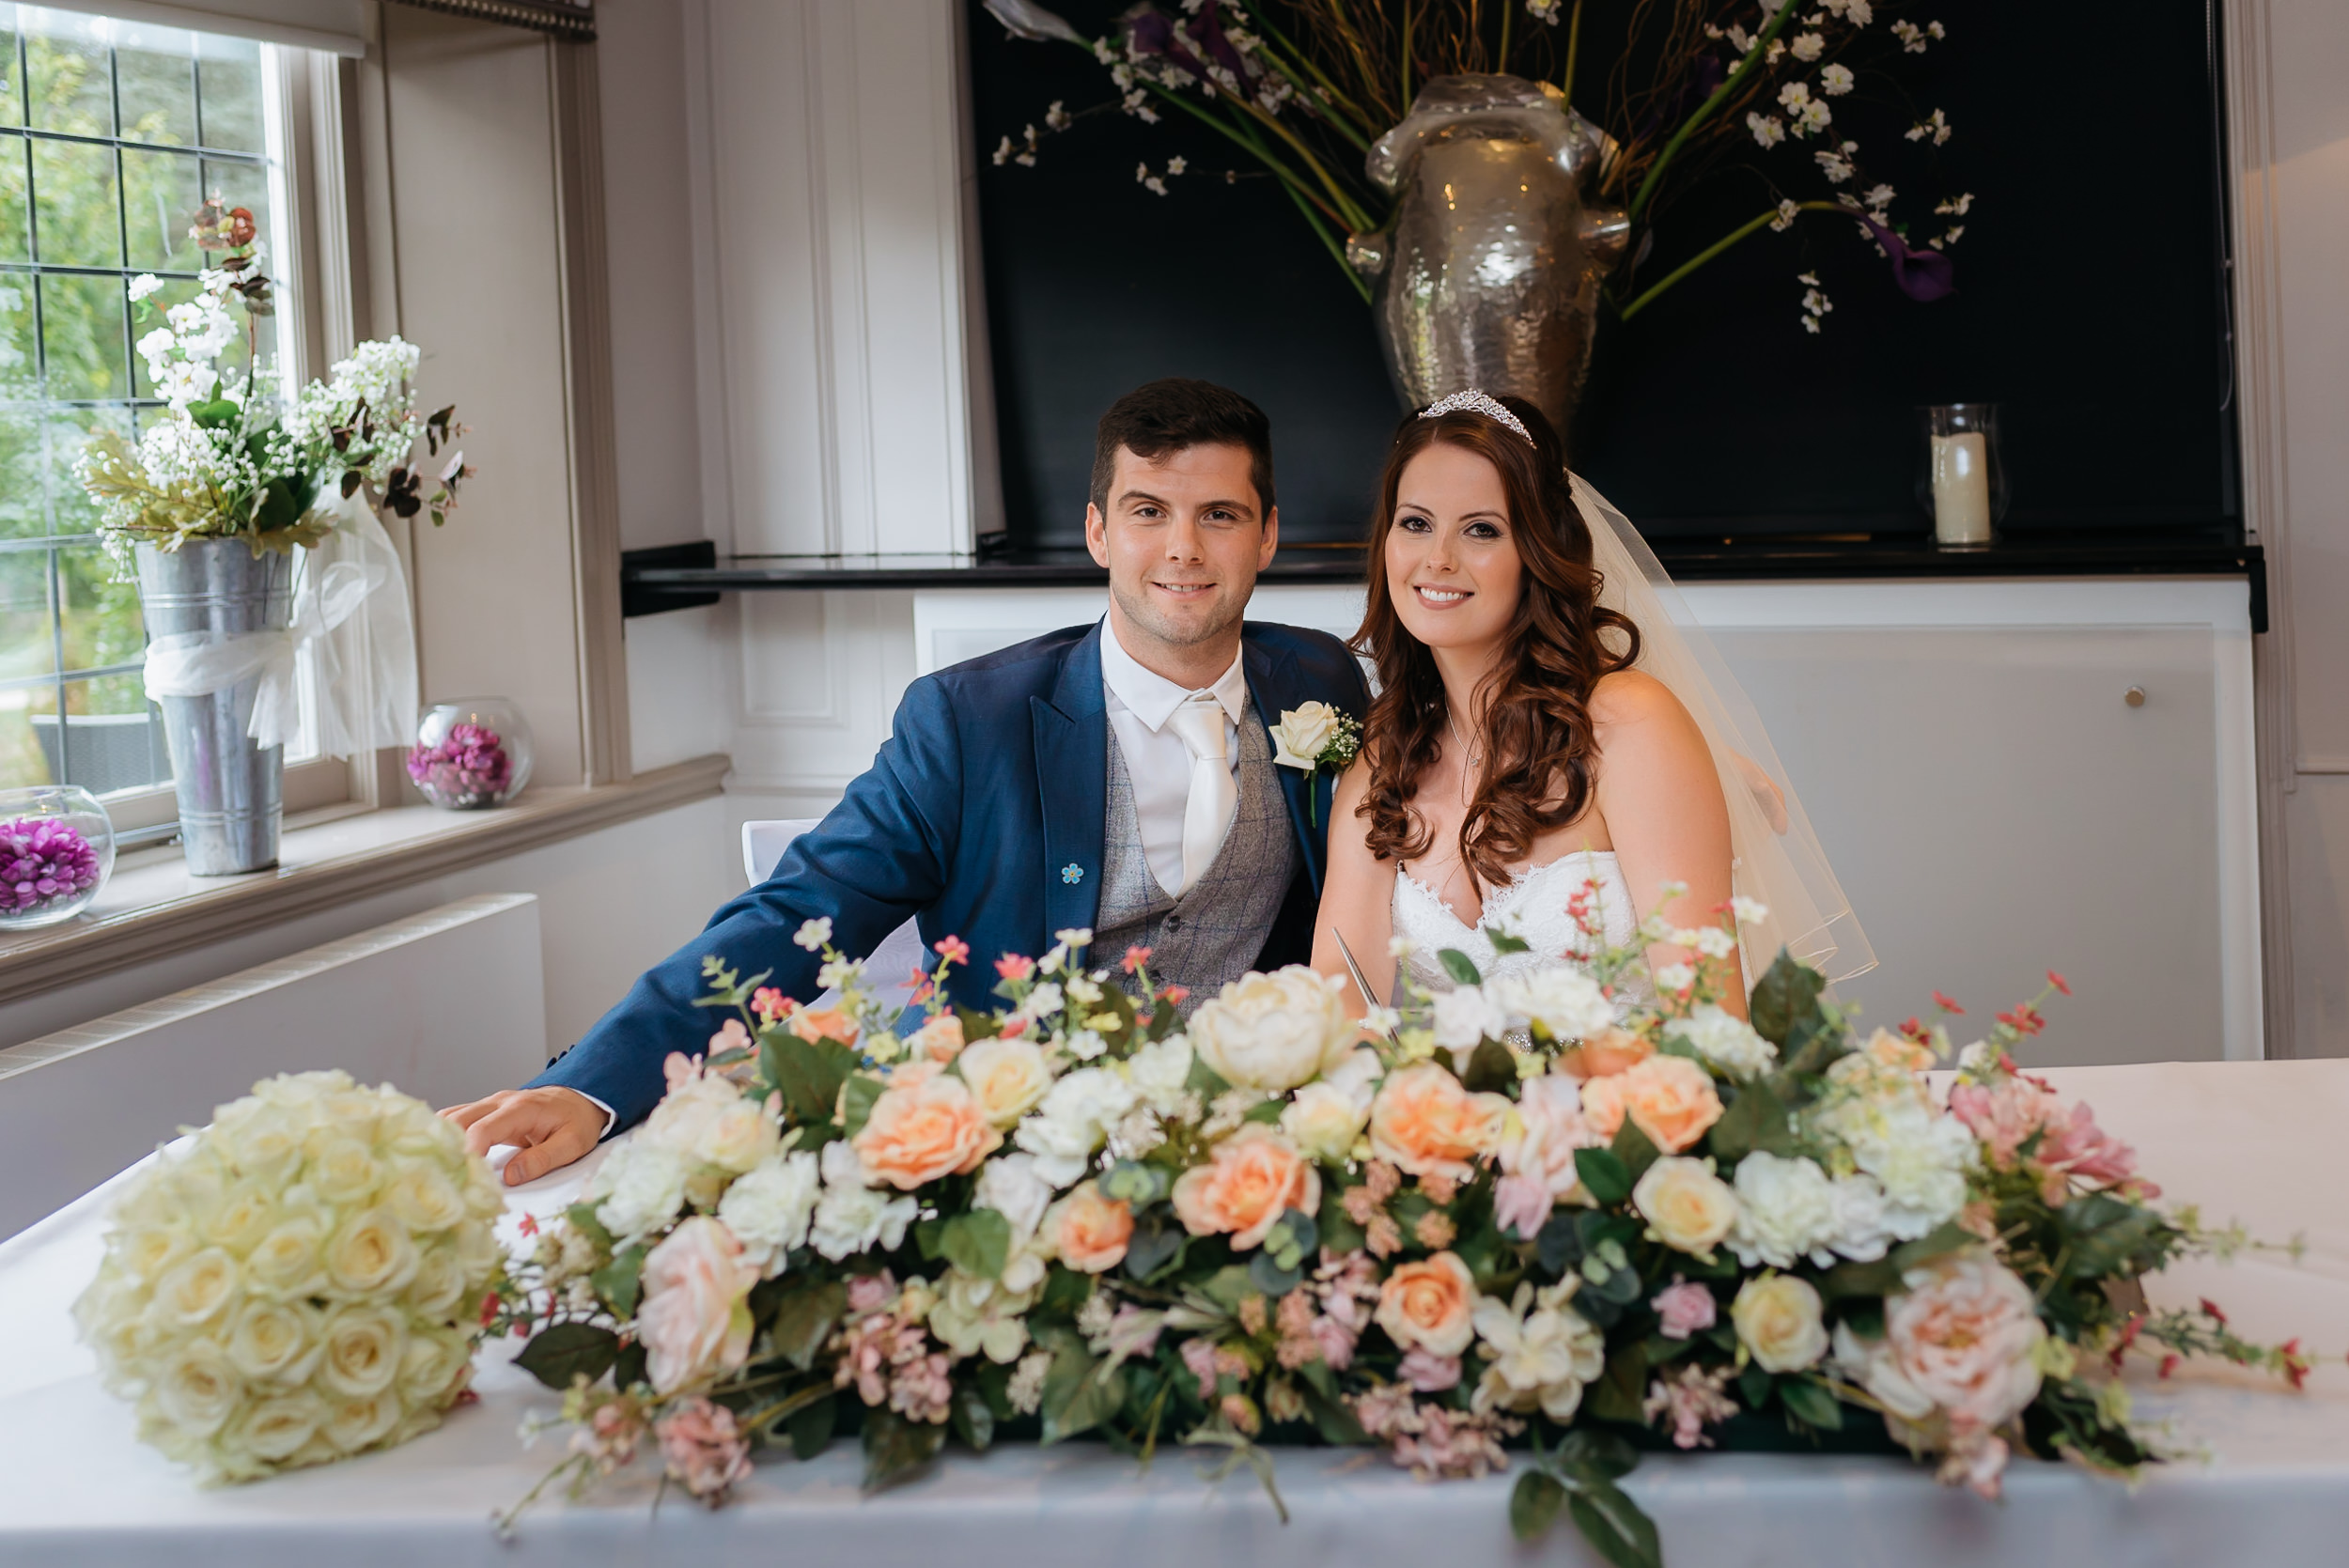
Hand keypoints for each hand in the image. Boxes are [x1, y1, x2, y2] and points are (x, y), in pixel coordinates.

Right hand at [441, 1087, 605, 1185]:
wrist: (582, 1099)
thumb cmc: (578, 1121)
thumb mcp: (572, 1144)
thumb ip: (542, 1160)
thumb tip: (510, 1176)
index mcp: (520, 1110)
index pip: (482, 1129)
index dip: (468, 1152)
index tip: (462, 1176)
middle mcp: (499, 1103)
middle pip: (457, 1120)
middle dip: (445, 1147)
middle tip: (443, 1177)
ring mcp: (490, 1105)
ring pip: (451, 1117)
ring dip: (441, 1141)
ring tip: (438, 1170)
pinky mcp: (486, 1113)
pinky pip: (457, 1120)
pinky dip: (446, 1137)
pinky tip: (443, 1157)